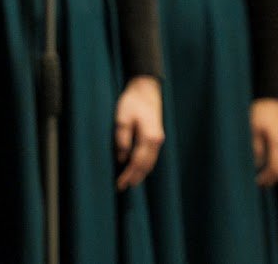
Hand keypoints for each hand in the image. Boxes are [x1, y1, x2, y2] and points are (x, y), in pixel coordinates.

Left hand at [114, 75, 163, 189]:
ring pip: (151, 162)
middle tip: (122, 187)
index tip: (119, 184)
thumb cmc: (132, 101)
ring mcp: (159, 139)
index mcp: (148, 137)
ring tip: (130, 182)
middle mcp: (157, 141)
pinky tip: (139, 168)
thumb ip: (122, 138)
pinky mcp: (157, 136)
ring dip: (141, 173)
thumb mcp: (122, 118)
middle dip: (134, 178)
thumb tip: (122, 157)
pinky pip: (152, 156)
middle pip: (146, 166)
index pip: (137, 162)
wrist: (146, 88)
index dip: (128, 175)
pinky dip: (145, 165)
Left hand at [250, 97, 277, 186]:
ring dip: (272, 172)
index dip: (266, 178)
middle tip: (257, 182)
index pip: (275, 169)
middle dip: (270, 178)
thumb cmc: (261, 111)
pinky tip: (264, 164)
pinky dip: (275, 164)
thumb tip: (256, 164)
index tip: (255, 182)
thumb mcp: (253, 129)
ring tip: (260, 175)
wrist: (273, 96)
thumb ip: (255, 148)